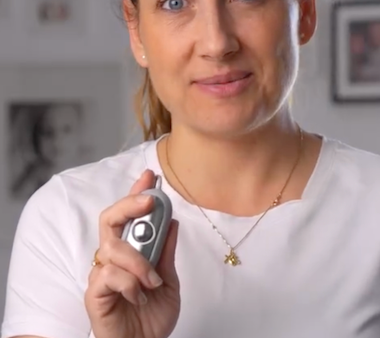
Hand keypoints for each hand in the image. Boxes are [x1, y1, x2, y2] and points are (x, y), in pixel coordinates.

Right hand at [84, 170, 180, 337]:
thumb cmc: (152, 316)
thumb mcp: (168, 280)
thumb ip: (166, 252)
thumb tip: (172, 221)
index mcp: (131, 251)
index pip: (129, 216)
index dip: (136, 194)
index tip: (149, 176)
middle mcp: (114, 258)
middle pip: (109, 219)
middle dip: (129, 204)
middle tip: (149, 200)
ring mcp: (102, 273)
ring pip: (113, 247)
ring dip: (139, 260)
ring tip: (153, 280)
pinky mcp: (94, 293)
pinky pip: (109, 275)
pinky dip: (130, 282)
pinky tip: (139, 295)